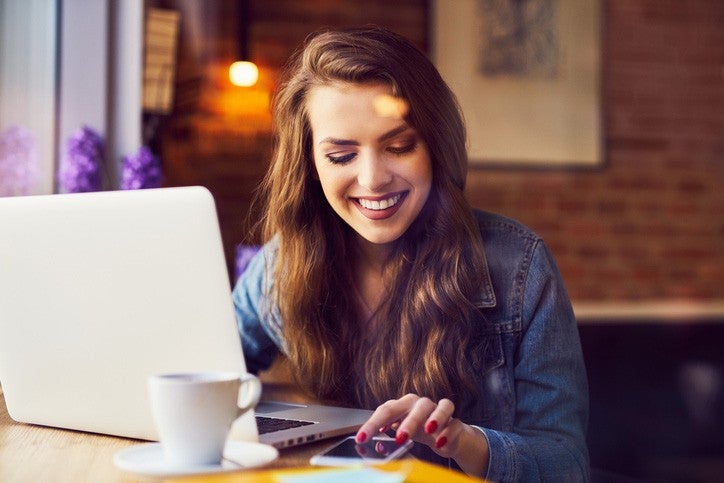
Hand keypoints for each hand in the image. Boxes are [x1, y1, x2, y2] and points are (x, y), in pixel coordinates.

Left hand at [355, 394, 488, 475]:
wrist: (446, 436)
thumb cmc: (419, 431)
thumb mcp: (401, 433)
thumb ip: (388, 439)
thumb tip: (376, 448)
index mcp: (403, 405)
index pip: (386, 410)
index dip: (372, 424)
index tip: (362, 438)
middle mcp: (421, 404)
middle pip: (415, 405)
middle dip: (407, 421)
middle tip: (399, 438)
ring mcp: (439, 411)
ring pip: (440, 406)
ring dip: (434, 417)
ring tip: (428, 431)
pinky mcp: (455, 422)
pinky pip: (455, 423)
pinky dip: (449, 431)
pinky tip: (440, 442)